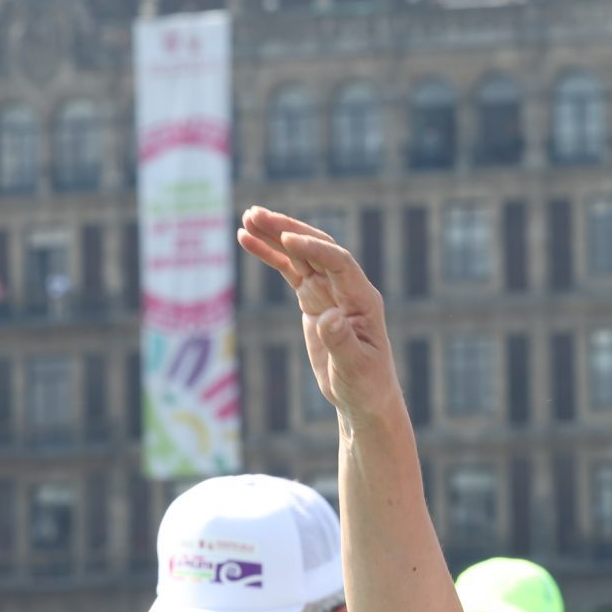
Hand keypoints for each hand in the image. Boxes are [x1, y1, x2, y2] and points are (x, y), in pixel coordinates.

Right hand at [237, 207, 404, 432]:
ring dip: (275, 235)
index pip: (339, 263)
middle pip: (317, 249)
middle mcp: (346, 289)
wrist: (363, 396)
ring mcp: (328, 292)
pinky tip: (246, 239)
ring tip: (247, 218)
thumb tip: (328, 317)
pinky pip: (289, 270)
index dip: (314, 250)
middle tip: (256, 215)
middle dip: (288, 230)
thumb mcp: (355, 367)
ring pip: (300, 255)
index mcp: (363, 300)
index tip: (286, 240)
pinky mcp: (312, 299)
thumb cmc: (365, 385)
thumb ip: (341, 341)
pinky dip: (269, 255)